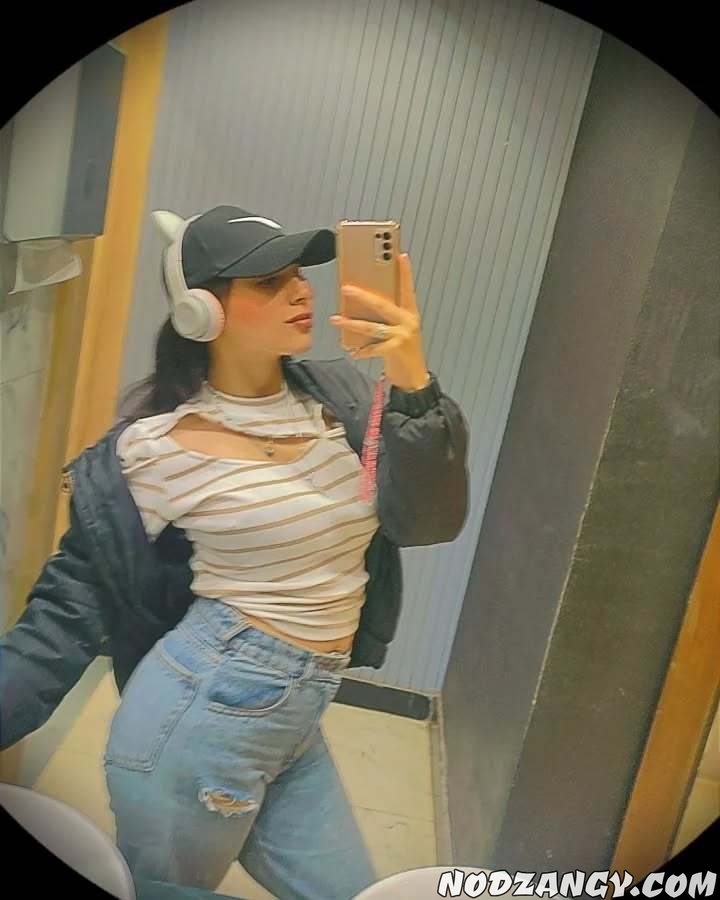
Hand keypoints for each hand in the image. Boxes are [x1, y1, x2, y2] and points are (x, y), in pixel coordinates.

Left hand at [329, 253, 430, 391]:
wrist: (414, 377)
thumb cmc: (403, 350)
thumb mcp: (399, 329)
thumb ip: (387, 316)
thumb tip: (361, 304)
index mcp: (410, 312)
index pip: (407, 288)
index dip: (405, 272)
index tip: (400, 254)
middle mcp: (408, 321)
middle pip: (382, 305)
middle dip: (362, 296)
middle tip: (345, 288)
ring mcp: (403, 335)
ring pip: (373, 326)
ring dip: (351, 324)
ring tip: (335, 319)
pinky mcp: (396, 350)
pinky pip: (373, 348)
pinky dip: (360, 350)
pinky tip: (351, 351)